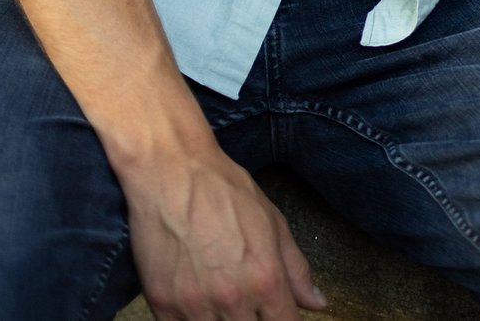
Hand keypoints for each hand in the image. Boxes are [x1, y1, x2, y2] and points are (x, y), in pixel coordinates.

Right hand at [119, 138, 327, 320]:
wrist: (171, 172)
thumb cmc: (224, 191)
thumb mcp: (273, 223)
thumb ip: (296, 269)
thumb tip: (317, 302)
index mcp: (267, 279)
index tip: (275, 315)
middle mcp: (234, 298)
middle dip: (253, 320)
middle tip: (247, 303)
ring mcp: (195, 305)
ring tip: (220, 299)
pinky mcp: (163, 305)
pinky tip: (196, 303)